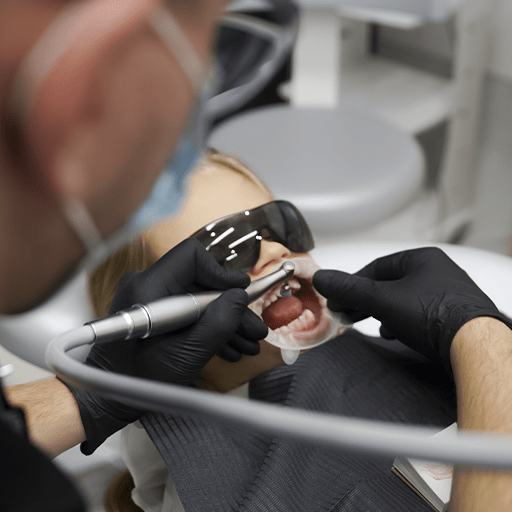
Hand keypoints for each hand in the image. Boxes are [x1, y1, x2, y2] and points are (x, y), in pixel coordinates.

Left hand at [72, 239, 267, 452]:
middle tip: (254, 328)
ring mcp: (149, 299)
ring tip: (246, 344)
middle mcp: (146, 286)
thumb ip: (217, 325)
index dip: (220, 272)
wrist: (105, 399)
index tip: (240, 292)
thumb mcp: (184, 356)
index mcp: (147, 289)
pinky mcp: (153, 312)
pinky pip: (186, 310)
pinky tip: (227, 348)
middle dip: (230, 307)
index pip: (191, 257)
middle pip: (200, 282)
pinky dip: (207, 327)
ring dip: (224, 321)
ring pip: (197, 298)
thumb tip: (240, 298)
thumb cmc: (135, 382)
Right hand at [313, 247, 508, 367]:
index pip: (377, 267)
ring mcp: (448, 296)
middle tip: (349, 312)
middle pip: (390, 285)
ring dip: (385, 313)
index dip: (354, 283)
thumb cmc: (437, 317)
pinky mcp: (454, 317)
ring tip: (374, 325)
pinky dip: (404, 324)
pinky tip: (397, 334)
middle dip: (367, 301)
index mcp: (423, 259)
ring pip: (405, 301)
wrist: (475, 348)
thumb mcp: (383, 300)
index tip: (340, 297)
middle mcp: (438, 273)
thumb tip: (323, 278)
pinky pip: (421, 316)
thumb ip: (350, 290)